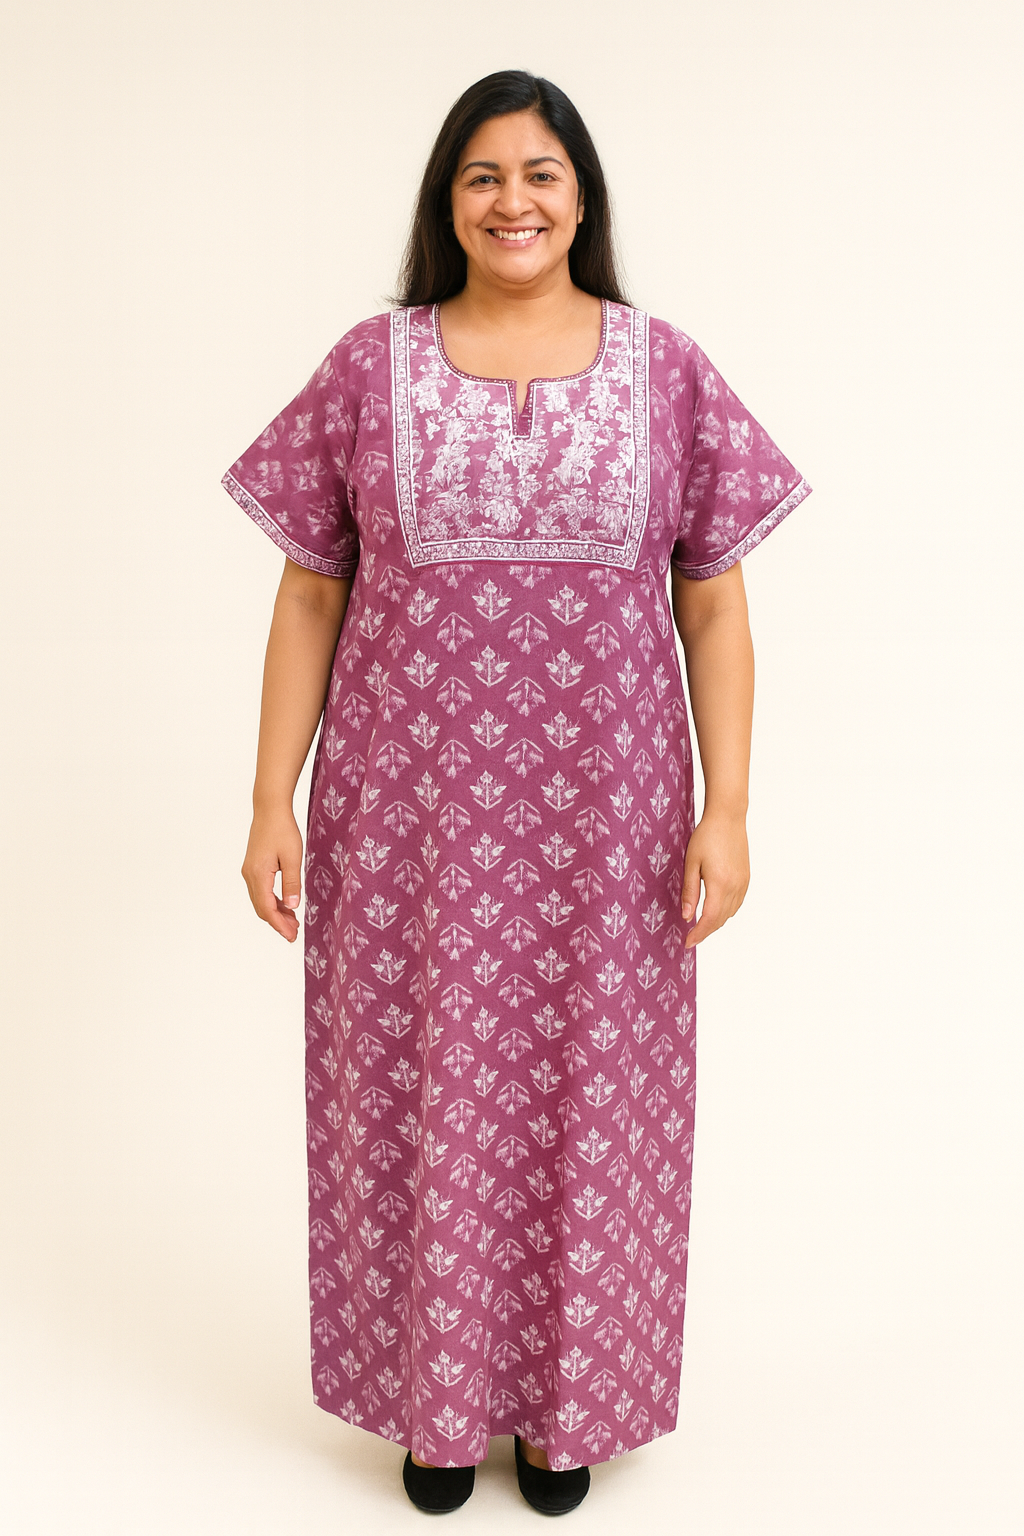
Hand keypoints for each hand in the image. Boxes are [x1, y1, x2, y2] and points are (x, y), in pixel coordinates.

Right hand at [241, 805, 303, 941]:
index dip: (279, 925)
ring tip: (293, 922)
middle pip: (261, 908)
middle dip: (277, 923)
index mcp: (258, 874)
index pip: (267, 908)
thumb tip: (292, 907)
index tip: (291, 936)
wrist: (270, 809)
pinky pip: (261, 891)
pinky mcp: (253, 868)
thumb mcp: (293, 857)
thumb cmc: (282, 829)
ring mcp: (249, 872)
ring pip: (260, 901)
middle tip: (294, 934)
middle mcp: (250, 875)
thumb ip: (292, 883)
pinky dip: (272, 901)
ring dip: (275, 913)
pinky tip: (286, 905)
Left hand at [680, 811, 749, 946]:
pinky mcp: (746, 878)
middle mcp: (735, 886)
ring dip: (716, 923)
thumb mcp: (691, 863)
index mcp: (720, 884)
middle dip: (706, 932)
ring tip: (700, 926)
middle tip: (691, 938)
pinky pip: (737, 903)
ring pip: (730, 913)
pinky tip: (715, 911)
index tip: (687, 943)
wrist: (728, 818)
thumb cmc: (706, 837)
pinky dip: (726, 912)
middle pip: (720, 919)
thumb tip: (686, 916)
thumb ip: (689, 891)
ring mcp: (743, 883)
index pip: (709, 918)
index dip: (698, 934)